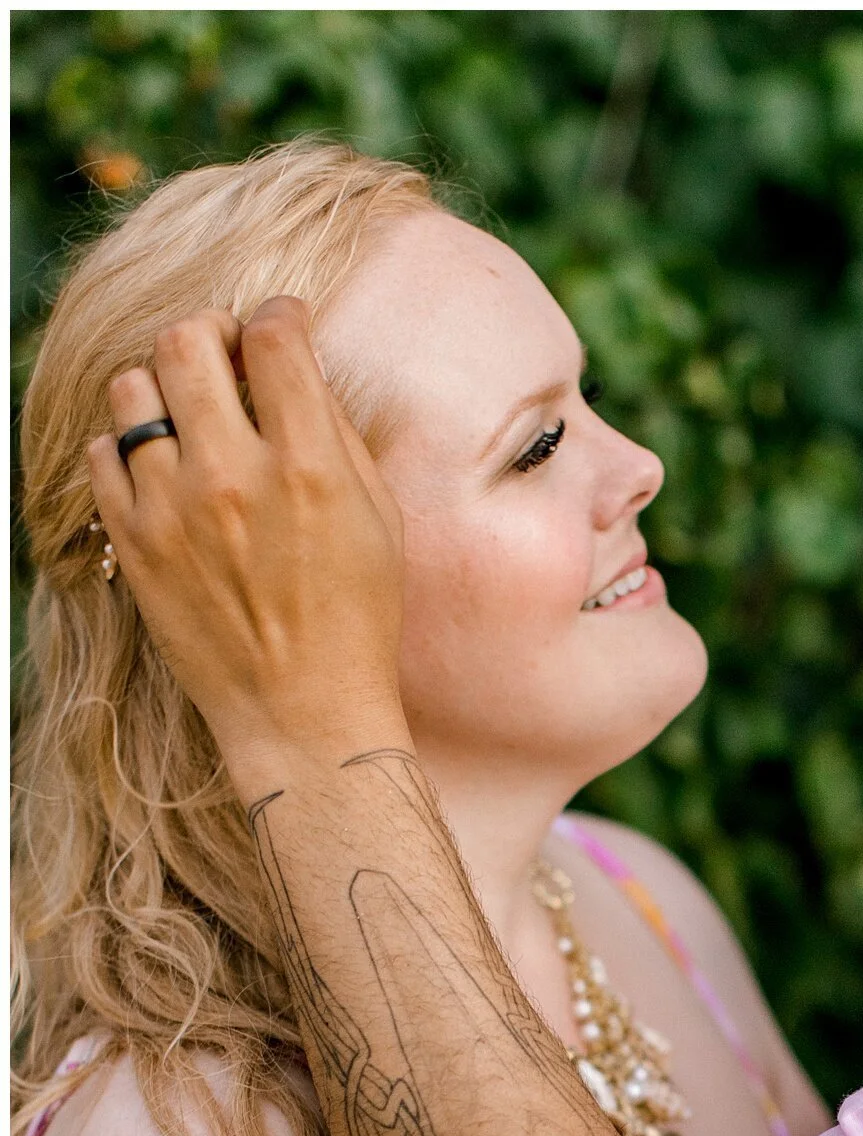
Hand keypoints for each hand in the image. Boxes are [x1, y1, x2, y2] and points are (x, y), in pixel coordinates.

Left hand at [87, 298, 408, 799]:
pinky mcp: (132, 543)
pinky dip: (129, 446)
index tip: (280, 325)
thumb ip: (334, 435)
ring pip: (133, 387)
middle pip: (188, 340)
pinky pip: (101, 452)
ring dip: (164, 387)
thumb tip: (295, 369)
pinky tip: (163, 469)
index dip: (278, 314)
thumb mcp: (378, 519)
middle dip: (211, 334)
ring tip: (190, 417)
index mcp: (308, 467)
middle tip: (228, 358)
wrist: (304, 712)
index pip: (274, 337)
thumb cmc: (356, 619)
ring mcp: (172, 509)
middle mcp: (232, 477)